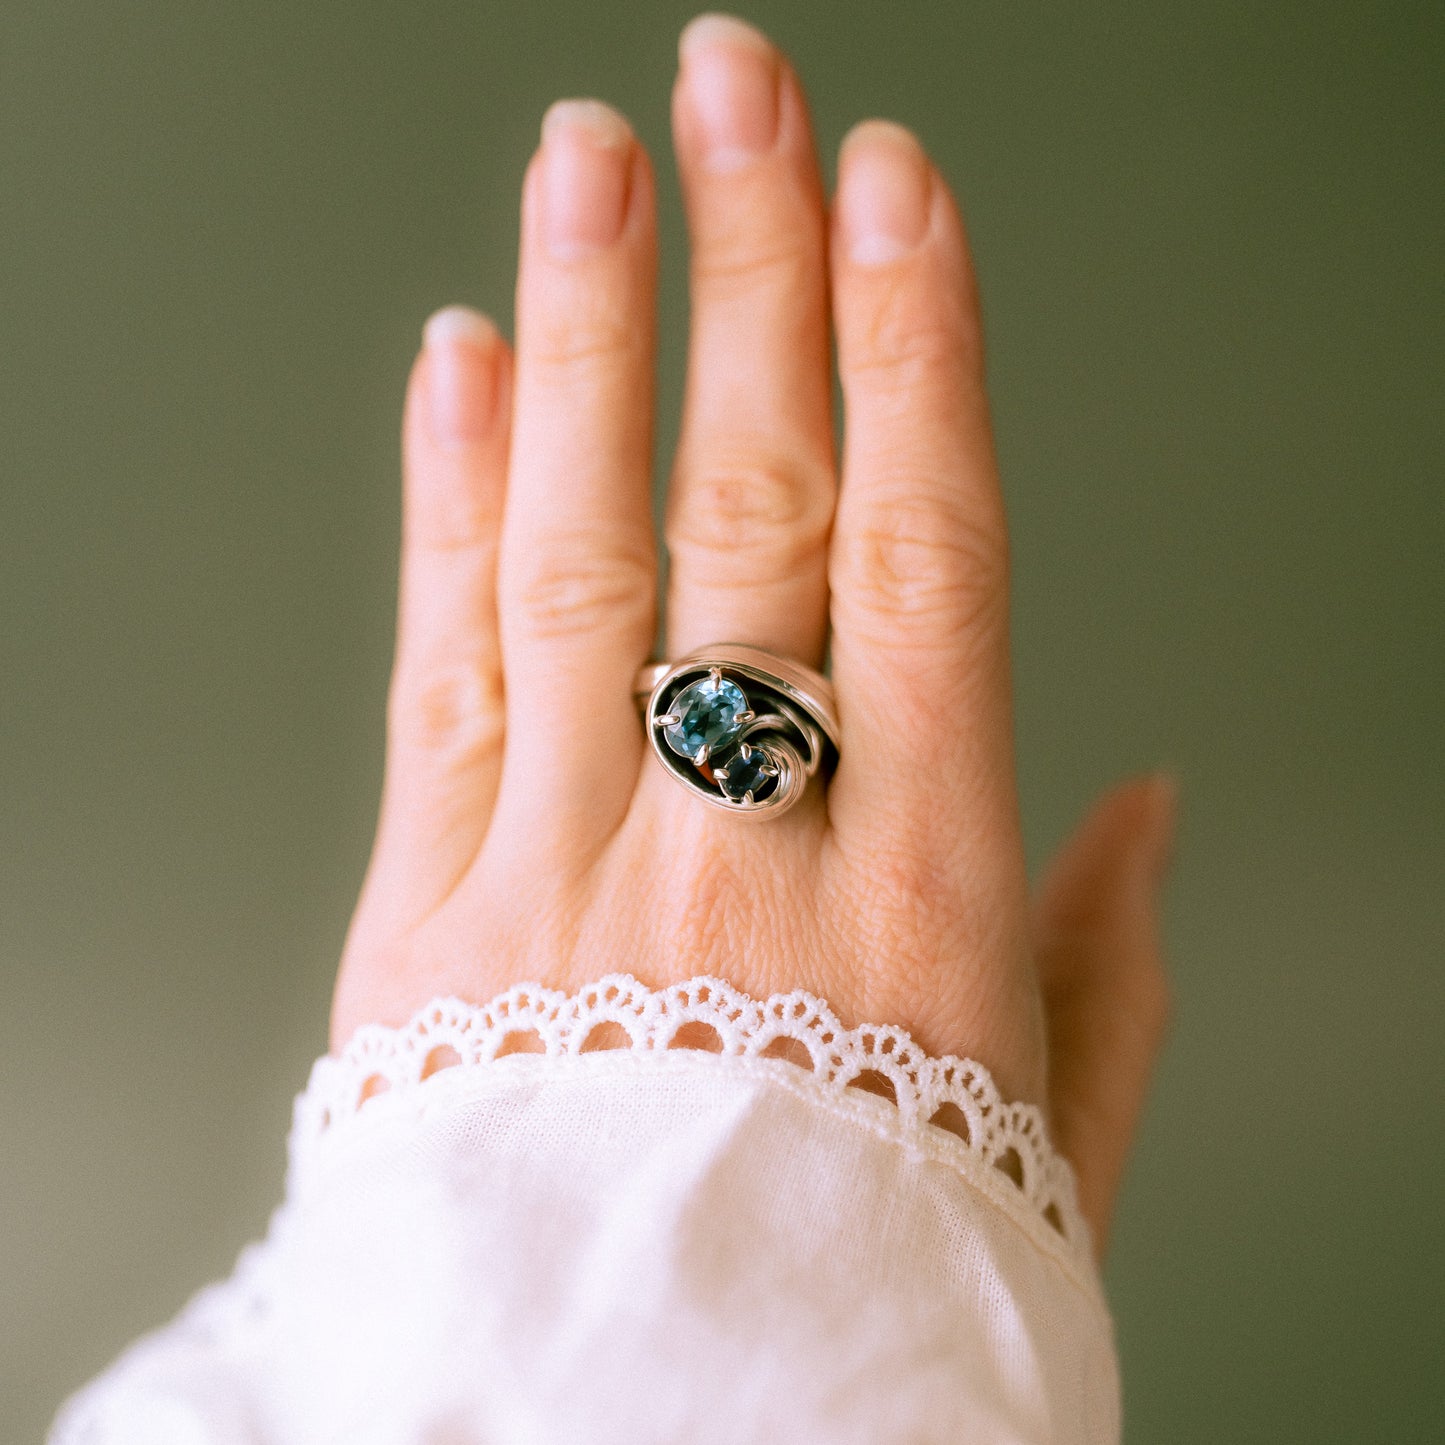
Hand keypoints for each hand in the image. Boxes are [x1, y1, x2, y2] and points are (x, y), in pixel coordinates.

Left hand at [330, 13, 1175, 1255]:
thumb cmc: (848, 1318)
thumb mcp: (1044, 1161)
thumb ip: (1095, 970)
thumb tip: (1141, 806)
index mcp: (915, 906)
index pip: (922, 556)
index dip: (912, 349)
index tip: (898, 195)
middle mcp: (736, 858)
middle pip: (745, 503)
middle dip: (748, 269)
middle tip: (737, 90)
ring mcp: (555, 876)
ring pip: (576, 546)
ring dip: (591, 332)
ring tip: (593, 161)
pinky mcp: (418, 923)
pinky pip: (440, 669)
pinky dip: (449, 503)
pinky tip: (465, 368)